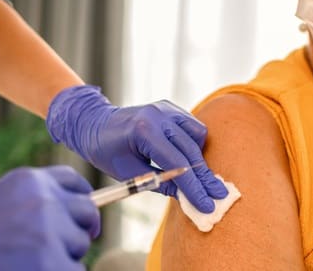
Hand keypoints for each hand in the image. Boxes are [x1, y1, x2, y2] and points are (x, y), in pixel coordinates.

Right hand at [0, 166, 98, 270]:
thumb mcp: (0, 202)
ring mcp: (48, 231)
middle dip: (77, 232)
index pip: (76, 183)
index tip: (78, 219)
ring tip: (24, 263)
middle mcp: (44, 200)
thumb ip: (36, 202)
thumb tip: (82, 220)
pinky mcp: (50, 263)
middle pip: (87, 213)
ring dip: (62, 259)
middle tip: (56, 249)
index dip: (79, 202)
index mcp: (31, 181)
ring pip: (79, 248)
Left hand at [46, 85, 227, 212]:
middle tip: (217, 196)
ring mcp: (166, 109)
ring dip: (200, 157)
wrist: (95, 124)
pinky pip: (192, 126)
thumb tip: (188, 198)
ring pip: (198, 135)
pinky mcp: (170, 108)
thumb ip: (161, 183)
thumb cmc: (107, 152)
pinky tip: (187, 157)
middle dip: (204, 177)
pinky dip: (194, 143)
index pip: (177, 163)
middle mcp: (159, 115)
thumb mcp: (130, 173)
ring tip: (196, 176)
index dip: (194, 187)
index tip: (207, 204)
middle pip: (191, 150)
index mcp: (144, 131)